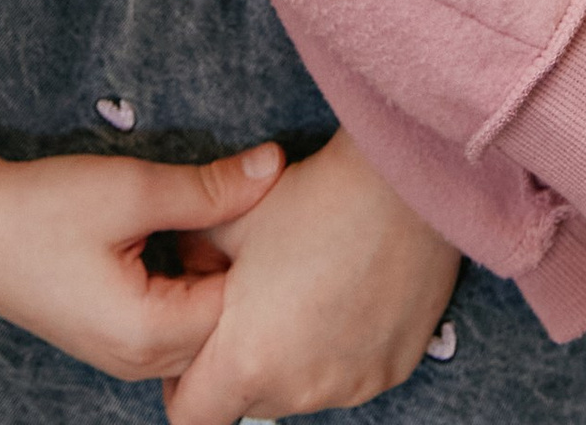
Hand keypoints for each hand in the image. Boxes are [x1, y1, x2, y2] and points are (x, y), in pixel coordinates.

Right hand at [0, 137, 285, 386]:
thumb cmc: (43, 208)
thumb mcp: (132, 187)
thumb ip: (209, 187)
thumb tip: (275, 167)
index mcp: (149, 334)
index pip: (241, 312)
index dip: (262, 259)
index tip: (269, 210)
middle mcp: (140, 361)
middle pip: (224, 329)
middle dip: (243, 274)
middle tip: (251, 212)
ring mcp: (124, 355)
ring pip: (199, 327)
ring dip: (212, 278)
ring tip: (216, 220)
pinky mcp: (112, 338)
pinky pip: (172, 324)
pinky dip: (187, 286)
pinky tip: (183, 238)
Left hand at [162, 130, 459, 422]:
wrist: (401, 184)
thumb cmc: (311, 198)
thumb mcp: (230, 221)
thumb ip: (192, 256)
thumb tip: (186, 268)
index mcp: (248, 360)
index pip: (193, 415)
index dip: (184, 382)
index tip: (198, 343)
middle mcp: (300, 390)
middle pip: (249, 403)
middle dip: (241, 364)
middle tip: (253, 303)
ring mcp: (351, 386)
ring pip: (300, 391)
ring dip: (291, 359)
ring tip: (304, 290)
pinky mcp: (391, 371)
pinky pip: (348, 376)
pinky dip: (338, 350)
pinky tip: (346, 293)